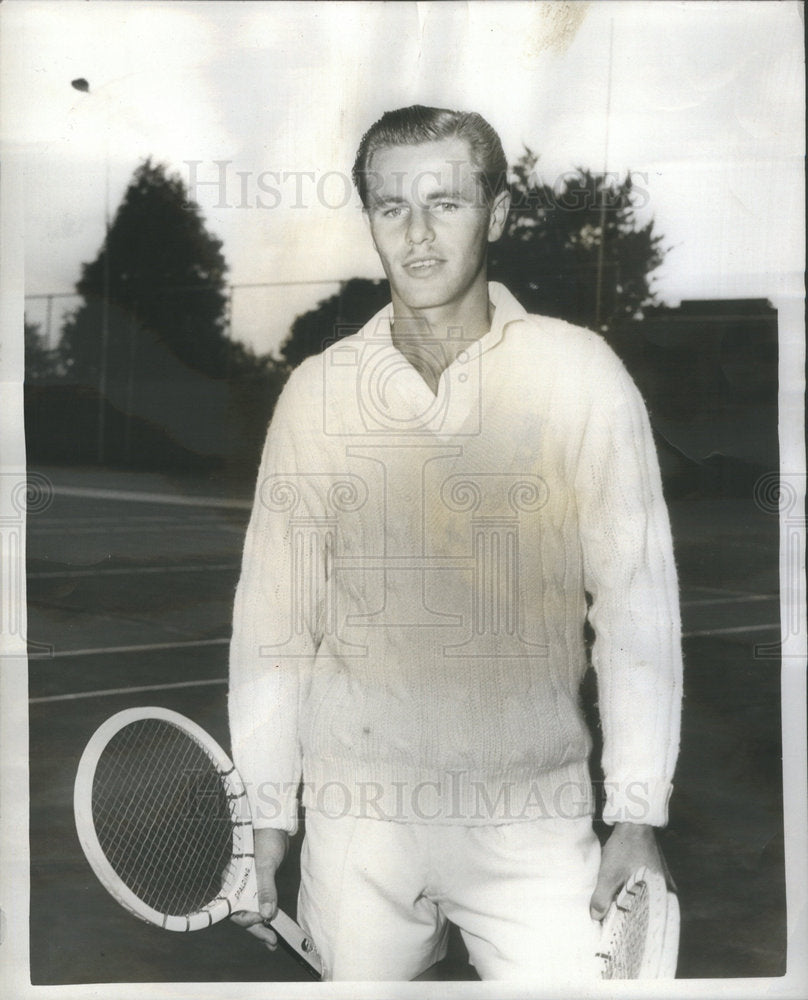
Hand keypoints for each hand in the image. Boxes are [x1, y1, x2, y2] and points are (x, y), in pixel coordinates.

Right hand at [230, 827, 288, 949]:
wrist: (275, 825)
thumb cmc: (266, 840)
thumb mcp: (266, 865)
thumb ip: (266, 889)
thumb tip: (267, 914)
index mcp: (231, 881)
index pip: (233, 908)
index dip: (246, 920)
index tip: (261, 922)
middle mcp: (236, 885)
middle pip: (242, 913)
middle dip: (256, 928)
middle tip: (272, 942)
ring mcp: (247, 885)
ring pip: (251, 910)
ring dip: (261, 926)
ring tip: (272, 941)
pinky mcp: (258, 884)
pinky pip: (259, 904)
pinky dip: (265, 914)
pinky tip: (272, 925)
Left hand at [589, 823, 673, 920]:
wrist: (633, 820)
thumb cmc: (626, 846)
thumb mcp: (610, 873)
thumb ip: (602, 896)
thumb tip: (595, 917)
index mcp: (662, 893)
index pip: (649, 920)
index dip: (634, 929)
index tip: (620, 936)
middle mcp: (665, 889)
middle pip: (646, 910)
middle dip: (630, 919)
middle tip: (615, 929)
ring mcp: (660, 880)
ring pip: (643, 899)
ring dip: (630, 906)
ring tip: (615, 915)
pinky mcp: (653, 872)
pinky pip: (643, 890)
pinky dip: (632, 895)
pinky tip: (619, 897)